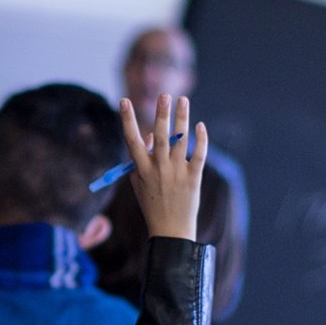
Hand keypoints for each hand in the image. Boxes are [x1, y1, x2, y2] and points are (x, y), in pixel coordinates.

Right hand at [119, 94, 206, 240]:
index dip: (127, 120)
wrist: (170, 229)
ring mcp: (176, 172)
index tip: (124, 101)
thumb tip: (148, 135)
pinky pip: (198, 154)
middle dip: (161, 114)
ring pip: (180, 140)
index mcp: (141, 170)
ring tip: (183, 100)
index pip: (132, 140)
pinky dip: (200, 139)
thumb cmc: (152, 204)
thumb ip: (141, 159)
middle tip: (164, 95)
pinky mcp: (193, 177)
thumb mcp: (138, 183)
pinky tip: (200, 126)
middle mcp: (158, 168)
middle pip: (158, 136)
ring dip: (182, 118)